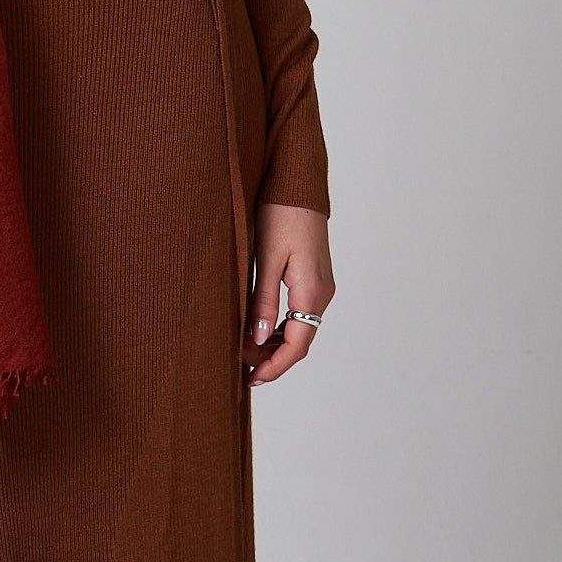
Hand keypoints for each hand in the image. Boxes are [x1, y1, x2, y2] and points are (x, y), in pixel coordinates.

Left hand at [242, 201, 334, 385]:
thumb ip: (263, 299)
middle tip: (240, 366)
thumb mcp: (267, 256)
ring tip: (244, 349)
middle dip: (271, 358)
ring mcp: (319, 285)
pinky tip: (258, 326)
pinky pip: (298, 312)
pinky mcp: (313, 277)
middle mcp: (321, 293)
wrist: (298, 183)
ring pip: (298, 327)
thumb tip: (256, 337)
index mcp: (311, 291)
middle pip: (299, 340)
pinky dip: (279, 325)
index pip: (297, 345)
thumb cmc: (282, 213)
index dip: (274, 366)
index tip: (251, 378)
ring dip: (274, 343)